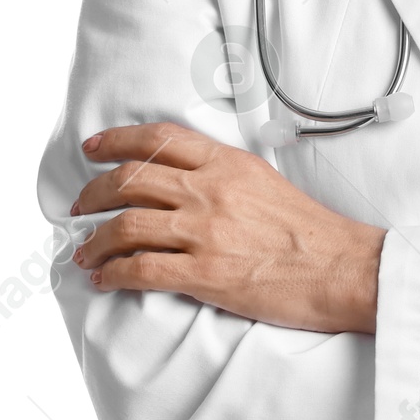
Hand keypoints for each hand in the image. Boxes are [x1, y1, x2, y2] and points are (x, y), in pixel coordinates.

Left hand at [70, 123, 385, 333]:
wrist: (340, 266)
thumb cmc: (309, 230)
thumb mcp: (265, 181)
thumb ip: (224, 176)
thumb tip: (187, 181)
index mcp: (226, 163)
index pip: (157, 140)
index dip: (116, 142)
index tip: (93, 150)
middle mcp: (209, 190)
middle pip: (130, 181)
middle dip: (92, 194)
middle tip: (79, 207)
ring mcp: (204, 231)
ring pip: (125, 225)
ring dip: (93, 240)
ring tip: (84, 251)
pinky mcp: (203, 273)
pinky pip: (140, 269)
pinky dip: (113, 274)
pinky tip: (105, 279)